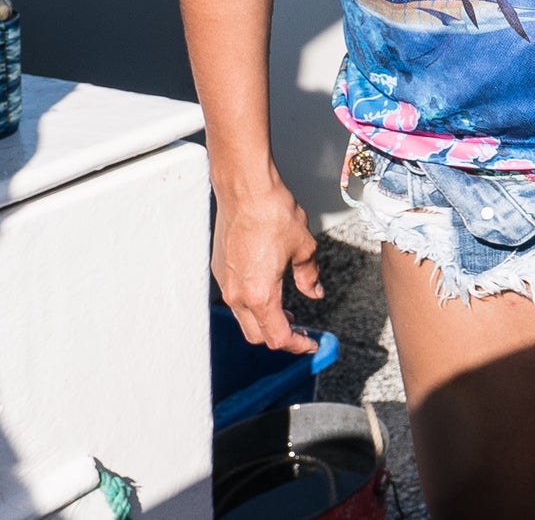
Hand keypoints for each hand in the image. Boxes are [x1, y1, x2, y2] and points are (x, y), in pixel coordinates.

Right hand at [213, 177, 322, 353]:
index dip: (297, 344)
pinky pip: (236, 298)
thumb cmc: (274, 214)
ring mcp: (225, 282)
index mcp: (260, 294)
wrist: (246, 190)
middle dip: (281, 337)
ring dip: (266, 321)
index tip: (311, 343)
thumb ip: (309, 277)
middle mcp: (237, 294)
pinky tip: (270, 290)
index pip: (277, 336)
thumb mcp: (303, 247)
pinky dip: (253, 304)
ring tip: (289, 313)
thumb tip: (314, 293)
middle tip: (302, 330)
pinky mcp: (220, 269)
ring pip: (245, 318)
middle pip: (258, 334)